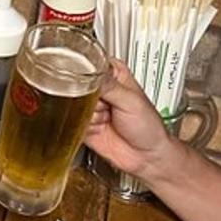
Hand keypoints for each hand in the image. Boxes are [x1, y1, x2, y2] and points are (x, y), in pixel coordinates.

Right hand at [84, 59, 175, 177]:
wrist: (147, 157)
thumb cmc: (148, 126)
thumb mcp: (131, 101)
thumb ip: (109, 86)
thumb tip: (89, 74)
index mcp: (113, 74)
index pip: (90, 63)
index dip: (84, 70)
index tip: (87, 81)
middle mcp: (100, 88)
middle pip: (77, 83)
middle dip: (87, 97)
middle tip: (103, 104)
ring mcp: (91, 106)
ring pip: (73, 103)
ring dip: (89, 114)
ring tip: (106, 119)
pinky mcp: (84, 123)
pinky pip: (72, 120)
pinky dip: (84, 126)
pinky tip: (100, 128)